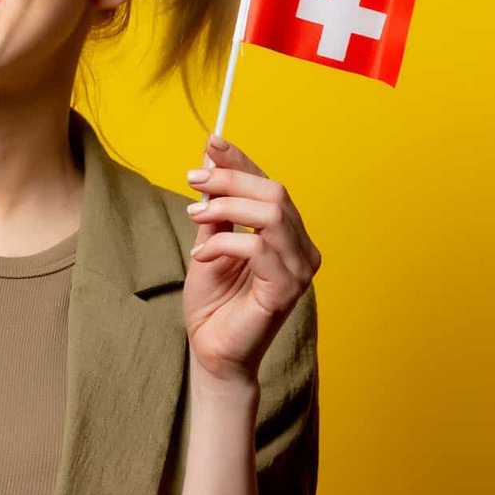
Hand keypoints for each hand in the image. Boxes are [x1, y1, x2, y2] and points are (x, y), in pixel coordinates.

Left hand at [181, 135, 321, 382]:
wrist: (211, 351)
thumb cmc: (214, 303)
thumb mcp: (209, 242)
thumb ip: (216, 208)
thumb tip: (210, 160)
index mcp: (287, 235)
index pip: (269, 185)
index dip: (242, 161)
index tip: (212, 143)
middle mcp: (302, 249)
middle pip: (275, 193)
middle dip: (231, 179)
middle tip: (192, 181)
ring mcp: (300, 270)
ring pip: (273, 214)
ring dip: (228, 206)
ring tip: (194, 216)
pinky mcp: (287, 290)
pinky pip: (259, 248)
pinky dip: (224, 243)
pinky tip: (202, 256)